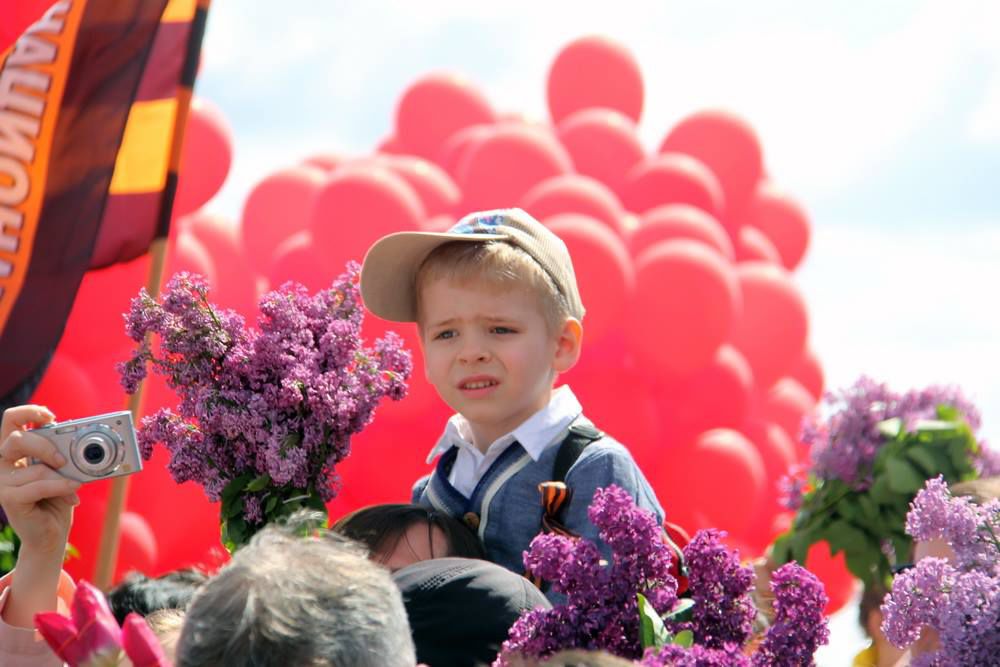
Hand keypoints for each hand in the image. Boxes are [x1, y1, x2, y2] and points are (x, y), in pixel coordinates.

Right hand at [0, 405, 80, 557]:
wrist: (52, 533)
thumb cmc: (58, 498)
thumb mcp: (64, 470)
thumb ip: (65, 453)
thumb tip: (82, 438)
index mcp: (16, 451)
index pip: (11, 421)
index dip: (29, 412)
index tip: (51, 416)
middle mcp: (3, 464)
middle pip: (16, 439)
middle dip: (44, 445)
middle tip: (64, 460)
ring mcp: (3, 482)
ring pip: (35, 469)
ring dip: (61, 478)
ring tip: (75, 486)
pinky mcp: (9, 499)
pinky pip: (38, 487)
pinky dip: (60, 488)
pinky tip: (73, 493)